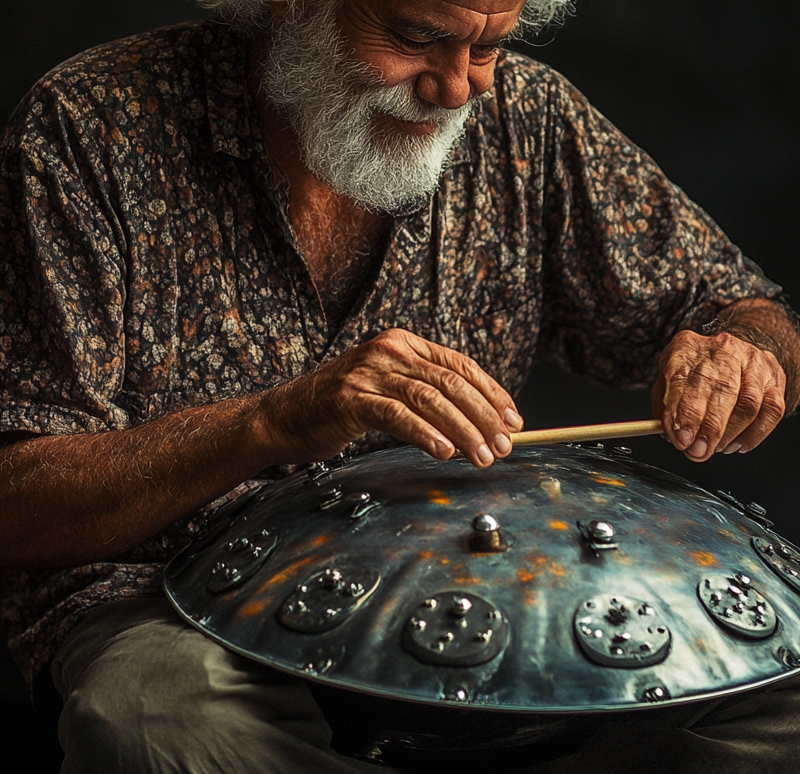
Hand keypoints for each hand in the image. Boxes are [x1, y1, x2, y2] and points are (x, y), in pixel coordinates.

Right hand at [260, 328, 522, 467]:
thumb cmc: (343, 408)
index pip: (459, 365)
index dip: (491, 393)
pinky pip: (397, 415)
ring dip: (463, 431)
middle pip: (450, 383)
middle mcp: (389, 350)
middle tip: (504, 447)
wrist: (286, 416)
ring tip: (482, 457)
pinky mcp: (350, 397)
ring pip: (430, 399)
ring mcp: (368, 371)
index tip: (514, 421)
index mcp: (404, 343)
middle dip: (483, 417)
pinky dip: (424, 434)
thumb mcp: (390, 390)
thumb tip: (482, 424)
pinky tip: (444, 451)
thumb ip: (428, 396)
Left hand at [652, 329, 786, 461]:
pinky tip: (737, 444)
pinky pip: (771, 411)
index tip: (681, 438)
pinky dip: (754, 435)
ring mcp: (753, 363)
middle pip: (721, 389)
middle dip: (709, 428)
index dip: (684, 412)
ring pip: (748, 403)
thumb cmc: (696, 368)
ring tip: (715, 449)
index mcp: (688, 348)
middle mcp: (723, 351)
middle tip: (698, 451)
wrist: (733, 351)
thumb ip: (663, 404)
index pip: (685, 377)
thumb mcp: (668, 376)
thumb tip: (668, 432)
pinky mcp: (775, 379)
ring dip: (730, 434)